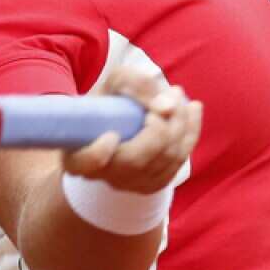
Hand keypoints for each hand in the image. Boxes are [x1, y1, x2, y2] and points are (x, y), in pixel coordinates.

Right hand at [61, 68, 202, 194]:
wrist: (116, 123)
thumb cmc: (109, 102)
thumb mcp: (113, 84)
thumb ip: (133, 84)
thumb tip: (166, 106)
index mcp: (77, 154)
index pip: (83, 164)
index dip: (97, 155)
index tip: (110, 136)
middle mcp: (100, 176)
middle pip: (135, 160)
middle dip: (160, 126)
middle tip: (168, 95)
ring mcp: (128, 184)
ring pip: (163, 159)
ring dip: (179, 122)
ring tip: (177, 94)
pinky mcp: (152, 184)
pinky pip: (178, 162)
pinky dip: (190, 132)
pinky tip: (192, 109)